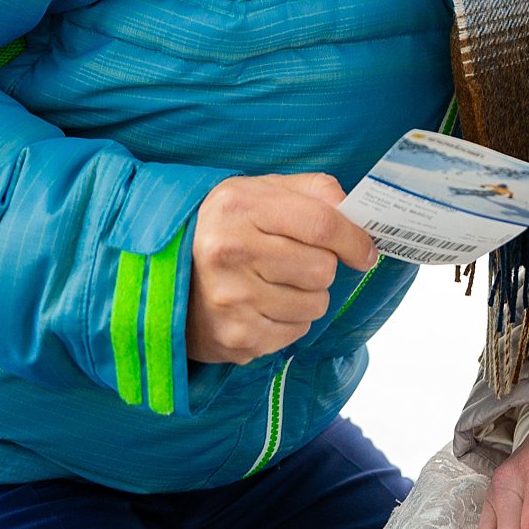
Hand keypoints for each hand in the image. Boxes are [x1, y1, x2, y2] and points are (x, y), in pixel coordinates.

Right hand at [186, 173, 376, 363]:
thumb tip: (355, 210)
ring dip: (309, 295)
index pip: (321, 224)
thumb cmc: (225, 226)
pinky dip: (290, 320)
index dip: (354, 239)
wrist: (163, 274)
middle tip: (301, 260)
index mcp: (240, 207)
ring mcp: (230, 299)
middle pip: (322, 269)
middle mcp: (230, 252)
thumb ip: (312, 191)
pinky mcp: (234, 337)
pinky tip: (263, 304)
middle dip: (324, 266)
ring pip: (314, 304)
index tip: (366, 251)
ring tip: (277, 282)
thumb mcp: (260, 191)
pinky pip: (295, 332)